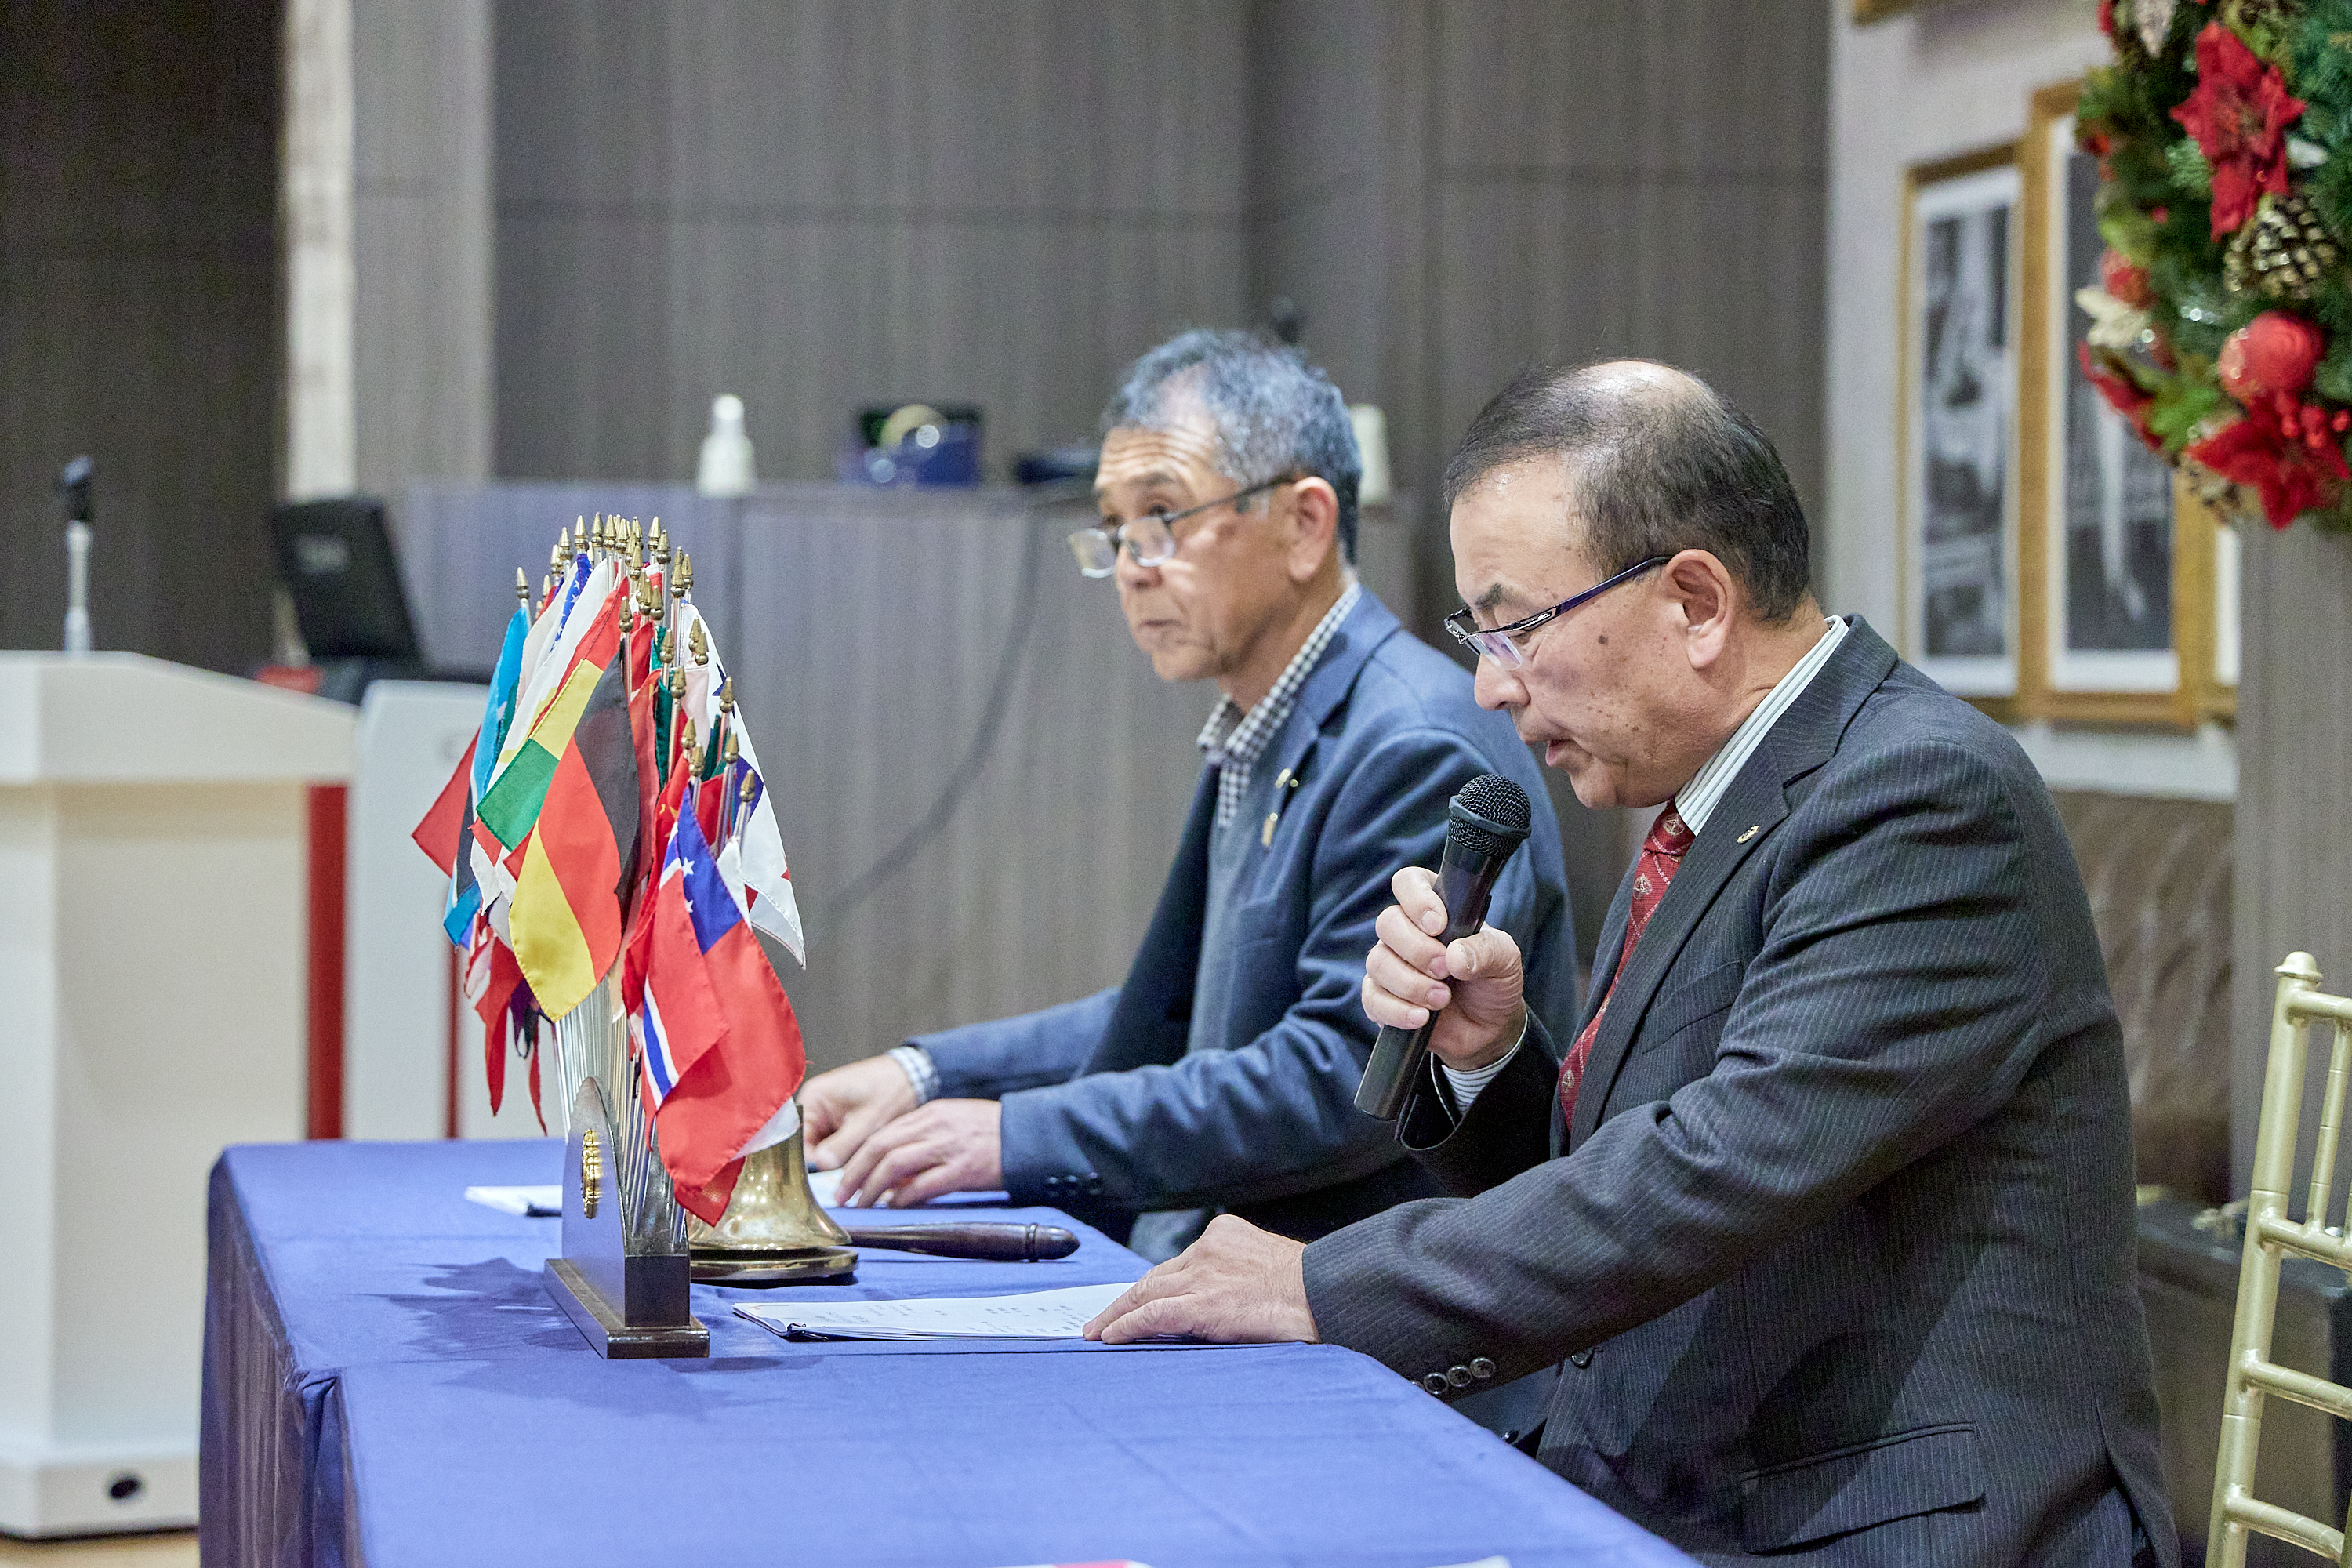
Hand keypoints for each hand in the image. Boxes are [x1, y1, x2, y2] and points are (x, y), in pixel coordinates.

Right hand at [801, 1056, 920, 1171]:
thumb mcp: (867, 1123)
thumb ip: (842, 1146)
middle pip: (810, 1146)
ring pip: (825, 1148)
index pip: (798, 1140)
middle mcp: (814, 1106)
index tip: (827, 1179)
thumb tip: (820, 1165)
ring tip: (862, 1159)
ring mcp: (826, 1114)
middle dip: (830, 1161)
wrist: (913, 1079)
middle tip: (852, 1171)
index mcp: (812, 1099)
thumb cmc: (891, 1093)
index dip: (810, 1162)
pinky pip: (836, 1144)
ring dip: (841, 1158)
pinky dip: (849, 1152)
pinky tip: (864, 1154)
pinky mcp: (839, 1121)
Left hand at [835, 1098, 1002, 1207]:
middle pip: (879, 1147)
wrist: (1028, 1134)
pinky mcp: (962, 1170)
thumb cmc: (991, 1132)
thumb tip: (894, 1173)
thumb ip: (922, 1140)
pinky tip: (893, 1206)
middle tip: (841, 1194)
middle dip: (854, 1173)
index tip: (845, 1176)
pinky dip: (903, 1198)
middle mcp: (934, 1126)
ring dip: (871, 1188)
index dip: (857, 1156)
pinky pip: (922, 1186)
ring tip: (861, 1205)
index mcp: (929, 1113)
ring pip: (894, 1165)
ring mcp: (947, 1148)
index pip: (882, 1133)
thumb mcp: (952, 1123)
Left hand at [1083, 1216, 1318, 1343]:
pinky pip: (1153, 1315)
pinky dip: (1127, 1326)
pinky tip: (1111, 1337)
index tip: (1133, 1302)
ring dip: (1116, 1316)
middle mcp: (1207, 1250)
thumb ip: (1239, 1275)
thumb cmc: (1312, 1289)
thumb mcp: (1268, 1266)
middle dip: (1124, 1301)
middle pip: (1153, 1277)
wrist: (1328, 1293)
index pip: (1177, 1265)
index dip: (1151, 1287)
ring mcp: (1203, 1276)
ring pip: (1145, 1294)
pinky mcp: (1203, 1304)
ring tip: (1096, 1334)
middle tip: (1100, 1321)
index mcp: (1223, 1235)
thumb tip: (1224, 1303)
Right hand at [1362, 865, 1526, 1070]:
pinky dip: (1397, 1010)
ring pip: (1378, 962)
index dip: (1417, 899)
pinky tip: (1422, 1018)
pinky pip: (1372, 999)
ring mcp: (1390, 965)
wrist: (1489, 1030)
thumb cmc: (1493, 983)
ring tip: (1442, 999)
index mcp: (1435, 909)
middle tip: (1445, 970)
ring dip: (1411, 984)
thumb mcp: (1505, 961)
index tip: (1438, 925)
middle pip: (1387, 922)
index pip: (1409, 883)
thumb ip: (1486, 951)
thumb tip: (1454, 956)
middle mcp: (1406, 932)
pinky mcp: (1381, 999)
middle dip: (1417, 949)